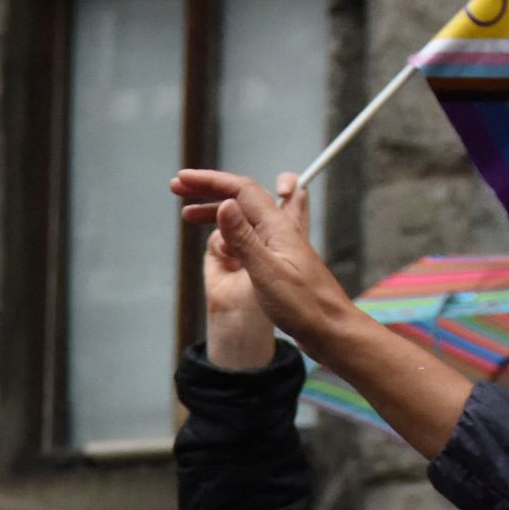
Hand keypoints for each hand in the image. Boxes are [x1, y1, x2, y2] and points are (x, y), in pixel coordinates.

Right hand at [174, 167, 361, 357]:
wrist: (330, 330)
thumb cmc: (304, 306)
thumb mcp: (266, 273)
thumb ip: (243, 239)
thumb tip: (224, 204)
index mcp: (278, 227)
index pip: (241, 190)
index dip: (210, 181)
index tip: (183, 179)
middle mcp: (279, 230)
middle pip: (241, 197)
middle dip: (209, 189)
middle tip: (178, 188)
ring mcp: (279, 245)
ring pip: (243, 217)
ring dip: (215, 211)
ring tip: (188, 216)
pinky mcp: (278, 261)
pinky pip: (248, 236)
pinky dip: (228, 233)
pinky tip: (219, 243)